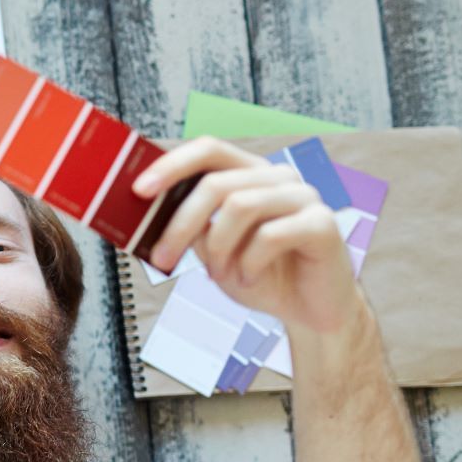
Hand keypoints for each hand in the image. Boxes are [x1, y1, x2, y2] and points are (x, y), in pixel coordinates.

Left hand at [136, 137, 360, 334]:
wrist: (309, 310)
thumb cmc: (259, 276)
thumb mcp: (214, 254)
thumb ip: (192, 229)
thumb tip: (151, 215)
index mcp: (250, 174)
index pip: (209, 151)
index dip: (172, 165)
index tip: (139, 190)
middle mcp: (279, 177)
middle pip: (217, 183)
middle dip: (180, 224)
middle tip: (161, 258)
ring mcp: (305, 196)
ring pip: (241, 206)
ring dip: (219, 250)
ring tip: (221, 276)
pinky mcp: (323, 223)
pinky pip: (270, 236)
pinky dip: (249, 264)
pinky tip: (250, 279)